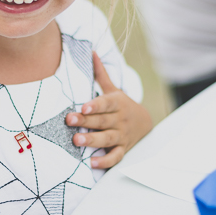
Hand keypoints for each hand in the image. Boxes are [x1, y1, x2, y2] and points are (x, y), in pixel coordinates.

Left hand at [66, 52, 152, 168]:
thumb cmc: (122, 105)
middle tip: (70, 121)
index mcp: (117, 103)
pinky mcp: (123, 149)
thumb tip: (91, 51)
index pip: (106, 103)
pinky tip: (92, 163)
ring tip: (77, 141)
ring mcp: (122, 135)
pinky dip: (105, 161)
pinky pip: (115, 157)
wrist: (145, 123)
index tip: (83, 107)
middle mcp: (120, 119)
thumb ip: (101, 74)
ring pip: (107, 138)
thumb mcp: (114, 89)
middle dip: (86, 121)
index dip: (96, 105)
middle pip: (102, 120)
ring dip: (92, 140)